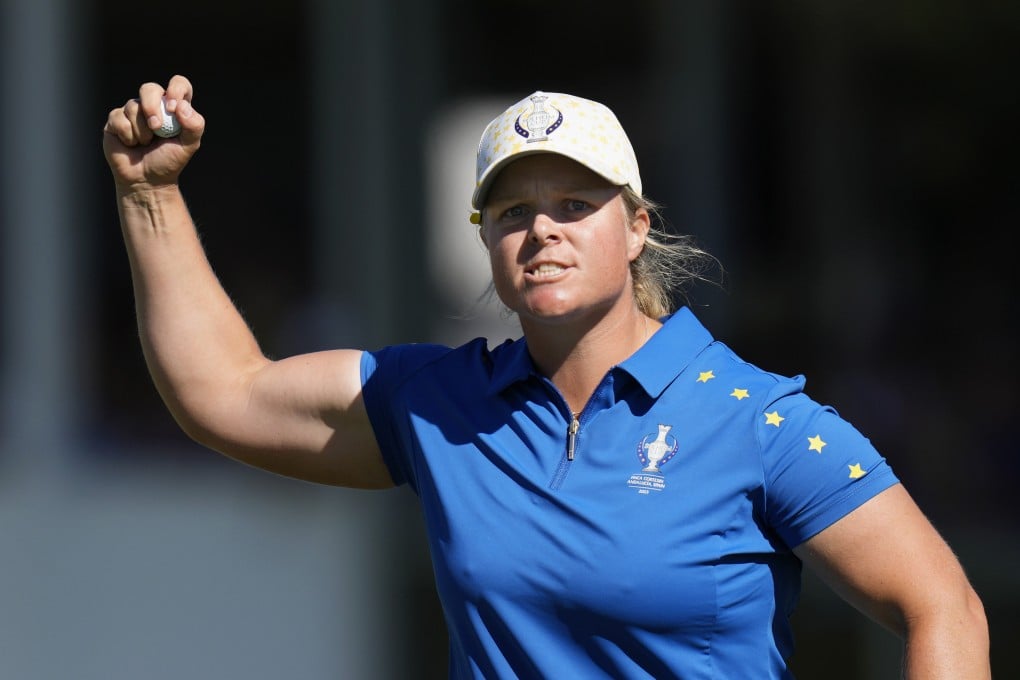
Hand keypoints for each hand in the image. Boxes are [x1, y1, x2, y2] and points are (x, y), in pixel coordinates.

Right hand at [102, 74, 204, 191]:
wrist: (147, 181)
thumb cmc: (169, 161)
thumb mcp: (189, 145)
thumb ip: (194, 125)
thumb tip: (181, 106)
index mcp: (173, 108)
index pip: (179, 84)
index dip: (176, 89)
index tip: (174, 108)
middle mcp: (153, 106)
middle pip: (149, 88)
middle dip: (152, 107)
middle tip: (157, 128)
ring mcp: (132, 111)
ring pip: (133, 106)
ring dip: (142, 130)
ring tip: (145, 144)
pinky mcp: (115, 120)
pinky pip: (118, 117)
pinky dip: (128, 135)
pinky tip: (131, 144)